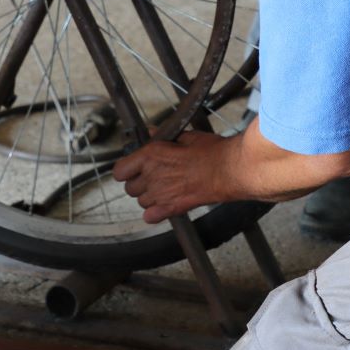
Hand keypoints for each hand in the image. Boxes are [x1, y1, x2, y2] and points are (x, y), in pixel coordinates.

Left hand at [111, 131, 234, 222]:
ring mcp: (160, 194)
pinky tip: (164, 205)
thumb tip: (152, 132)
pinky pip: (150, 217)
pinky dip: (154, 214)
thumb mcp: (185, 136)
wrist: (229, 169)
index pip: (120, 170)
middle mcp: (151, 176)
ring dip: (149, 197)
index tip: (133, 169)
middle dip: (139, 184)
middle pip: (130, 188)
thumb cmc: (212, 151)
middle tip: (153, 178)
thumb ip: (163, 137)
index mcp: (151, 156)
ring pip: (141, 202)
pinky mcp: (171, 208)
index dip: (126, 170)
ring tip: (164, 190)